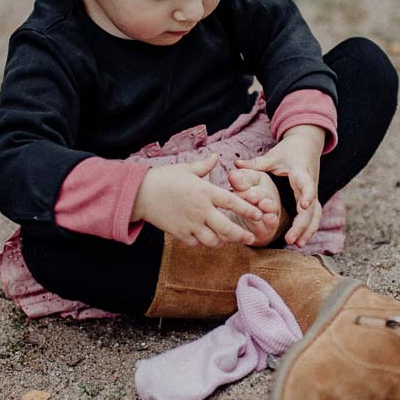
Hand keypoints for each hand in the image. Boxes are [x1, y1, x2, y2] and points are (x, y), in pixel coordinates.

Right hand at [131, 154, 261, 247]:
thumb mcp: (186, 168)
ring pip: (214, 240)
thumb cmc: (163, 178)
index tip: (259, 213)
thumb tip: (216, 156)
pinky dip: (203, 243)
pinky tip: (205, 238)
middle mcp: (201, 210)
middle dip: (241, 235)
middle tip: (250, 238)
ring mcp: (191, 224)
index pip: (233, 202)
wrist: (140, 193)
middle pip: (228, 228)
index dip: (249, 209)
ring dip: (222, 241)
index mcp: (205, 192)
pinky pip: (197, 243)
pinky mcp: (180, 234)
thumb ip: (204, 165)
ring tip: (225, 239)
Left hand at [234, 125, 324, 246]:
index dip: (307, 194)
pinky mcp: (313, 197)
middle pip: (311, 207)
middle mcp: (310, 184)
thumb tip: (236, 165)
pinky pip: (313, 216)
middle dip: (302, 224)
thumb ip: (256, 163)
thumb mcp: (273, 155)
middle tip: (289, 239)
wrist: (307, 143)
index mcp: (301, 172)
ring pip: (315, 214)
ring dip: (307, 230)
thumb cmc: (289, 149)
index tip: (303, 205)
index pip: (307, 184)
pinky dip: (308, 228)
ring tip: (296, 244)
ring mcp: (313, 192)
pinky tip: (299, 241)